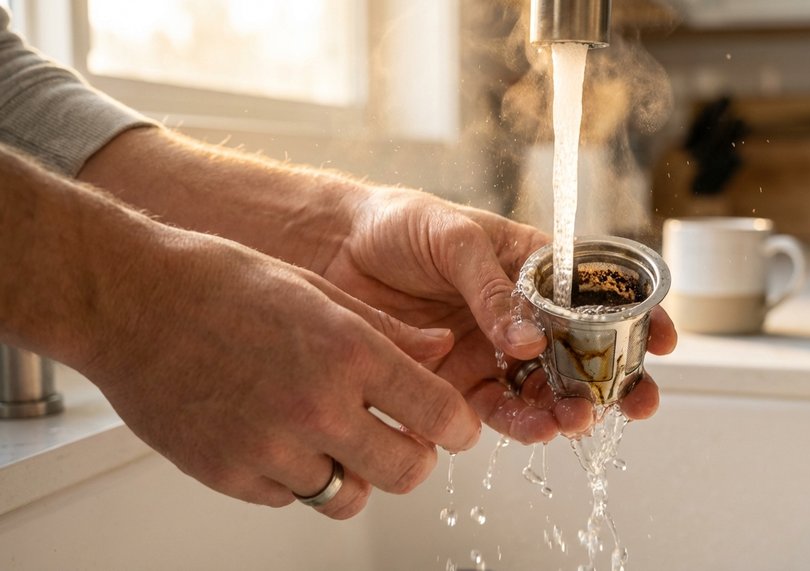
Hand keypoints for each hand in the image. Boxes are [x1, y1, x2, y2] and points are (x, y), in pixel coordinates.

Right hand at [82, 227, 480, 519]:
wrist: (128, 300)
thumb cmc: (220, 284)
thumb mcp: (318, 292)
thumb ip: (388, 331)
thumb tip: (440, 352)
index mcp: (347, 351)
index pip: (438, 414)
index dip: (458, 428)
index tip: (455, 429)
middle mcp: (314, 406)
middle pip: (406, 471)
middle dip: (416, 459)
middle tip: (405, 440)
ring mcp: (269, 448)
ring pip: (347, 495)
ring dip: (353, 472)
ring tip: (334, 437)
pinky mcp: (229, 475)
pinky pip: (289, 497)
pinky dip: (296, 477)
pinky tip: (280, 437)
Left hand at [320, 185, 676, 442]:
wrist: (332, 250)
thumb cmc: (397, 225)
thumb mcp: (454, 240)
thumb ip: (493, 290)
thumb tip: (530, 340)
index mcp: (531, 267)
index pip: (596, 293)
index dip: (636, 316)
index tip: (664, 338)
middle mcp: (519, 314)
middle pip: (582, 352)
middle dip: (614, 379)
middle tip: (635, 400)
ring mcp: (491, 350)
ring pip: (546, 388)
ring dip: (569, 407)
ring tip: (578, 418)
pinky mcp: (457, 381)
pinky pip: (499, 409)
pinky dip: (521, 421)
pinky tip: (536, 425)